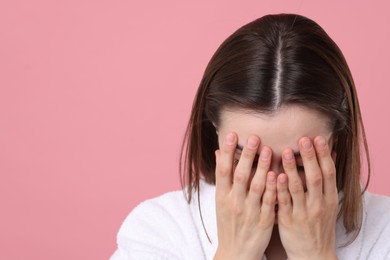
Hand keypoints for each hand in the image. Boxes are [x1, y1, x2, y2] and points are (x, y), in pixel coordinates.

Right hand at [214, 132, 276, 259]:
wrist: (236, 253)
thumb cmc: (228, 224)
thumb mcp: (220, 201)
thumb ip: (223, 176)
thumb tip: (219, 152)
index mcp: (222, 197)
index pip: (223, 170)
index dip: (228, 152)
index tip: (233, 135)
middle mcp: (234, 203)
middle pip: (240, 175)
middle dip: (247, 155)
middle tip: (254, 137)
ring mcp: (249, 212)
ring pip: (256, 187)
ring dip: (262, 168)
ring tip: (269, 150)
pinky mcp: (264, 221)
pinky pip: (269, 203)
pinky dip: (274, 189)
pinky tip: (279, 175)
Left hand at [276, 136, 337, 259]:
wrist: (312, 254)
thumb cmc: (318, 225)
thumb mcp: (328, 204)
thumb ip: (327, 181)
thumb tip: (331, 155)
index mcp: (329, 199)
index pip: (329, 173)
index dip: (323, 155)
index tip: (318, 138)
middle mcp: (318, 205)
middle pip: (315, 177)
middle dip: (309, 157)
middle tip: (303, 139)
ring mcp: (303, 213)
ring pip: (297, 188)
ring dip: (291, 169)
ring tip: (285, 151)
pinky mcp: (288, 220)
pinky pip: (283, 202)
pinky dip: (280, 188)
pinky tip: (275, 175)